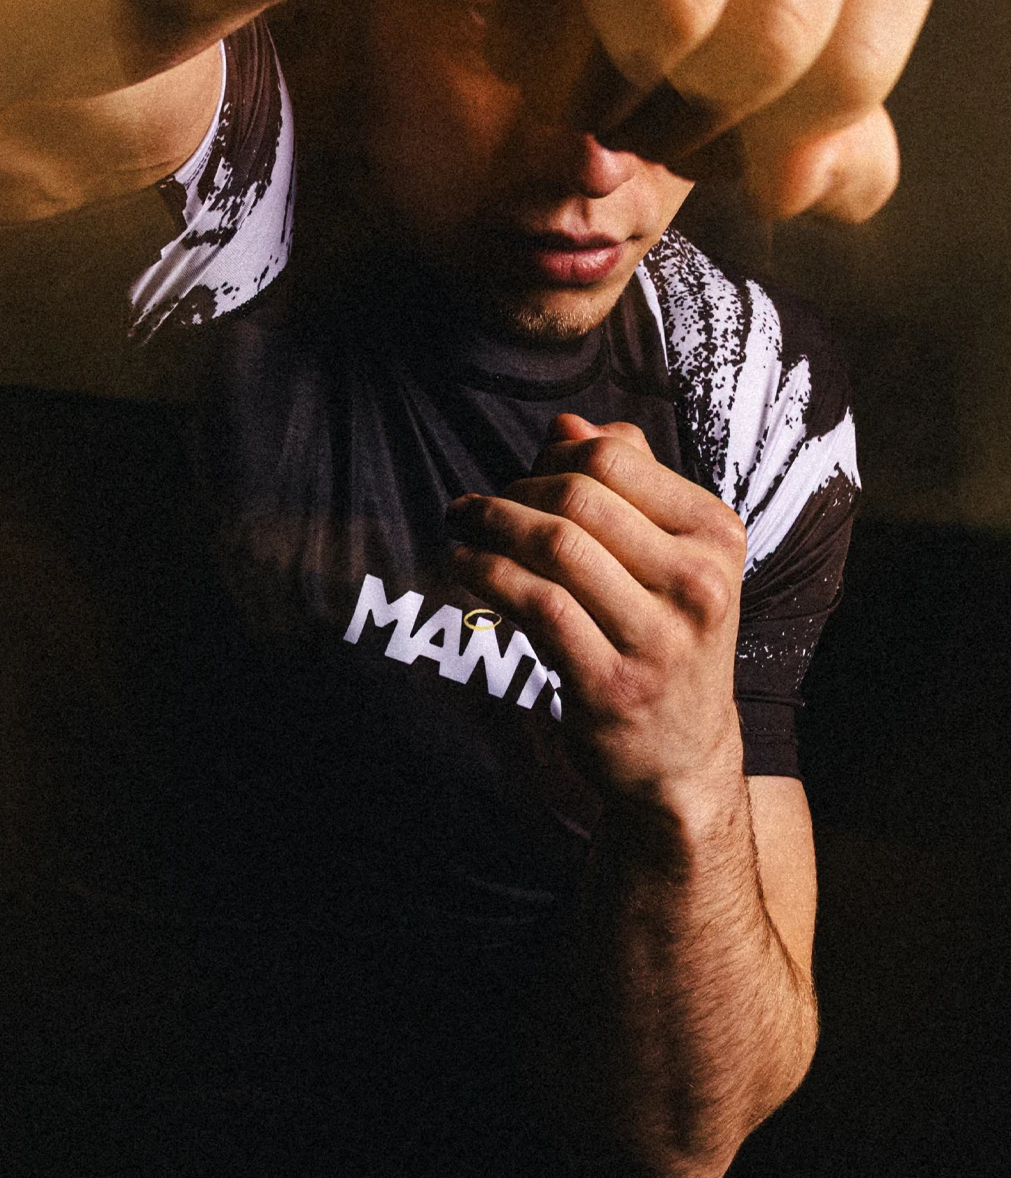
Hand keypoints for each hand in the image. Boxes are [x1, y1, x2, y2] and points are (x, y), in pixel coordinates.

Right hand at [407, 0, 980, 220]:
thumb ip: (817, 106)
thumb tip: (798, 187)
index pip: (847, 72)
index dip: (751, 150)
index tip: (691, 148)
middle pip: (763, 46)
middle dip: (667, 123)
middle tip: (618, 126)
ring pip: (669, 6)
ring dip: (592, 85)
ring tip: (567, 83)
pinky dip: (533, 21)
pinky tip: (520, 27)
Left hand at [446, 414, 747, 815]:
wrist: (682, 755)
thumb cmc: (665, 640)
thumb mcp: (670, 557)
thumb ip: (627, 485)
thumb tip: (567, 423)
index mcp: (716, 536)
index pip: (617, 458)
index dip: (553, 455)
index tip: (520, 474)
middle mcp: (698, 583)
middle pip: (579, 497)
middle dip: (512, 491)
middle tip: (476, 507)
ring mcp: (658, 638)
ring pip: (554, 546)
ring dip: (490, 527)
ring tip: (460, 527)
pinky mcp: (611, 685)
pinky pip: (536, 605)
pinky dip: (487, 576)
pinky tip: (464, 570)